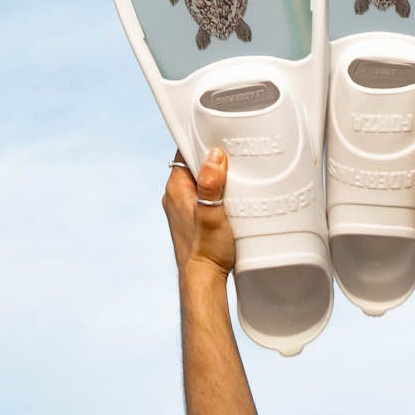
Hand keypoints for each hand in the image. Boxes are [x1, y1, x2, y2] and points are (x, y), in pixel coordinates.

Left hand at [163, 146, 235, 280]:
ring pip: (202, 179)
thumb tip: (214, 156)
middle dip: (214, 157)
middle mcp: (176, 195)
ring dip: (218, 176)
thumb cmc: (207, 252)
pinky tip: (234, 195)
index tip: (221, 133)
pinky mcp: (193, 217)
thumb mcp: (212, 215)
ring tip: (238, 172)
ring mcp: (184, 207)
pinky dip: (218, 190)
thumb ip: (210, 186)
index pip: (185, 150)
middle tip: (236, 152)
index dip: (202, 139)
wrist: (204, 281)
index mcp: (175, 188)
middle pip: (195, 163)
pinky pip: (205, 193)